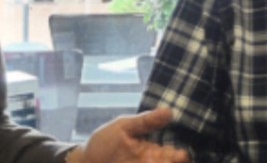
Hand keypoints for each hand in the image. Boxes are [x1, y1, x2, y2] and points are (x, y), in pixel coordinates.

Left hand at [70, 108, 189, 162]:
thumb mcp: (123, 127)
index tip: (182, 153)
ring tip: (148, 160)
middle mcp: (151, 162)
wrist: (84, 161)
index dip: (181, 155)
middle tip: (161, 158)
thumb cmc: (104, 142)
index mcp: (153, 150)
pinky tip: (145, 160)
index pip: (175, 154)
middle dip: (171, 161)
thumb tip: (169, 110)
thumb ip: (145, 121)